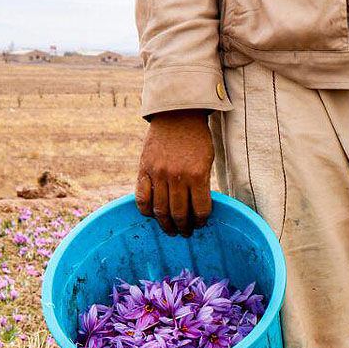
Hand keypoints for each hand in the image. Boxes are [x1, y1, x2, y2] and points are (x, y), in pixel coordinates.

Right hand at [135, 109, 213, 236]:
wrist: (176, 114)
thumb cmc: (196, 138)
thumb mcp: (207, 160)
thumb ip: (202, 184)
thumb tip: (197, 210)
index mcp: (198, 175)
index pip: (200, 210)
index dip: (201, 222)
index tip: (200, 224)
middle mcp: (177, 176)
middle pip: (179, 214)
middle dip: (183, 228)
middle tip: (185, 233)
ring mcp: (158, 173)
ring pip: (160, 210)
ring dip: (166, 225)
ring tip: (170, 230)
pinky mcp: (144, 169)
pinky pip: (141, 198)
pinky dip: (146, 211)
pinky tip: (152, 215)